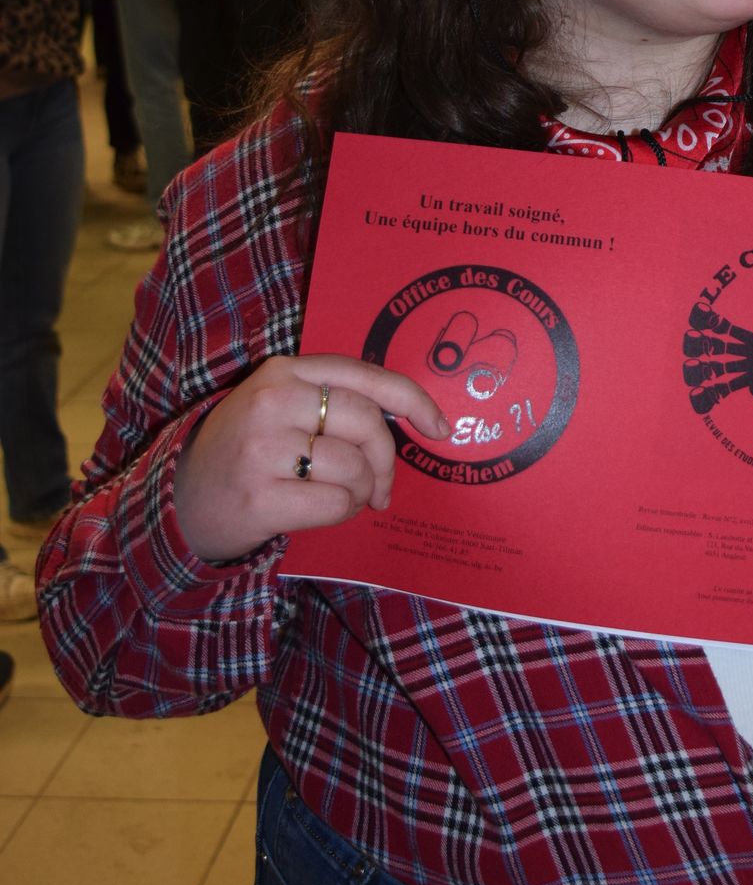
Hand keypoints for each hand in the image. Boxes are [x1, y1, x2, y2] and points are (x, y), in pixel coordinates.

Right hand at [172, 353, 448, 562]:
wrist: (181, 500)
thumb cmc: (246, 451)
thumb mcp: (280, 406)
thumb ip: (331, 400)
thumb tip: (407, 421)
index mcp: (284, 372)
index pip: (364, 376)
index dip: (412, 401)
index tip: (440, 427)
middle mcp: (272, 402)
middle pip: (367, 423)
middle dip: (386, 460)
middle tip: (382, 486)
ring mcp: (263, 449)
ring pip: (355, 467)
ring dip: (362, 491)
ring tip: (344, 497)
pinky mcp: (260, 497)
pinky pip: (336, 504)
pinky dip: (344, 512)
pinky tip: (326, 511)